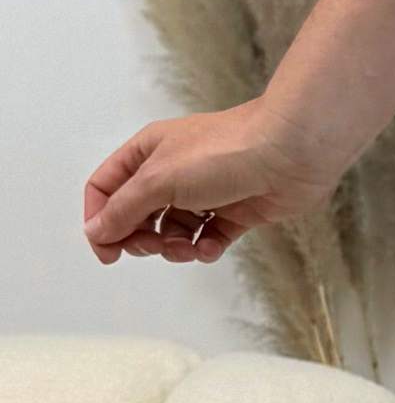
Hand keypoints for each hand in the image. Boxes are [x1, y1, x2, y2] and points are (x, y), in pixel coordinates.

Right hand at [83, 101, 335, 264]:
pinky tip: (210, 247)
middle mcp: (173, 170)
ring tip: (188, 248)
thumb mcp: (159, 179)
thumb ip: (124, 209)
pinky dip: (205, 248)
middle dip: (140, 238)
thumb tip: (95, 231)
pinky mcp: (236, 210)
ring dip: (173, 247)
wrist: (290, 151)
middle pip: (137, 214)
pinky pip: (208, 238)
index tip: (107, 251)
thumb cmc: (223, 152)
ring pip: (173, 231)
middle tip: (152, 247)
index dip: (100, 220)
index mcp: (148, 152)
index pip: (107, 188)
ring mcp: (205, 191)